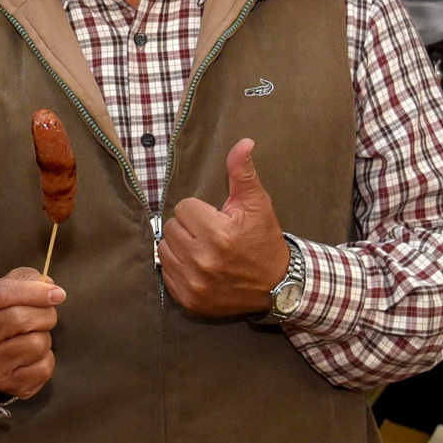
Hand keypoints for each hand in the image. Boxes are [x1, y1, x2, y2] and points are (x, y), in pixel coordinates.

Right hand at [0, 267, 64, 398]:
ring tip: (34, 337)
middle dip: (46, 315)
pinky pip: (42, 368)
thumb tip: (50, 287)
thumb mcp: (9, 288)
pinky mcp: (6, 381)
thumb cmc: (4, 314)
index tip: (58, 294)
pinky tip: (34, 357)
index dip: (35, 292)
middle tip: (46, 316)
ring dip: (45, 338)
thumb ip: (29, 280)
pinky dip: (46, 360)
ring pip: (36, 345)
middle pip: (22, 319)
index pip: (4, 293)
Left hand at [158, 139, 290, 318]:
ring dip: (180, 246)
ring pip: (165, 250)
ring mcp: (195, 283)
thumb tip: (243, 143)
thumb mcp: (257, 203)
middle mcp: (203, 260)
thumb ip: (243, 172)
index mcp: (218, 234)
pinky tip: (198, 267)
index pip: (183, 208)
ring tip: (203, 249)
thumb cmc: (264, 240)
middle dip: (189, 227)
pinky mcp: (189, 300)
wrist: (277, 285)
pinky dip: (178, 268)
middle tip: (209, 234)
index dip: (200, 211)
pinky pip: (166, 273)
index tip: (216, 219)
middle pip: (170, 228)